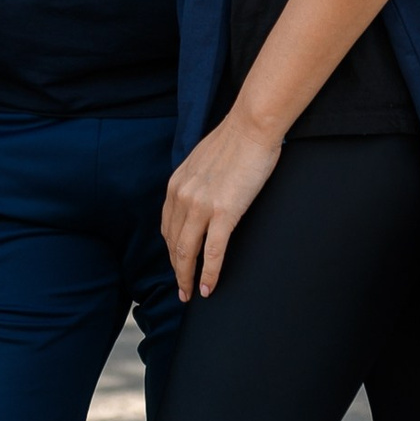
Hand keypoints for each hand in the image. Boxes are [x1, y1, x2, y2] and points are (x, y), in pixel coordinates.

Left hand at [161, 114, 284, 300]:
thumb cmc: (234, 141)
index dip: (171, 250)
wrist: (251, 127)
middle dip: (176, 269)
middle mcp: (182, 197)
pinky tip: (208, 287)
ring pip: (188, 252)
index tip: (176, 264)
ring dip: (187, 277)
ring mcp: (201, 206)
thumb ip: (195, 182)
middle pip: (173, 243)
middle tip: (181, 289)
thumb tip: (200, 197)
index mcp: (176, 184)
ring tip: (191, 293)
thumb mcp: (201, 162)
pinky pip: (213, 252)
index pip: (168, 226)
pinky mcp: (224, 212)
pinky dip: (209, 273)